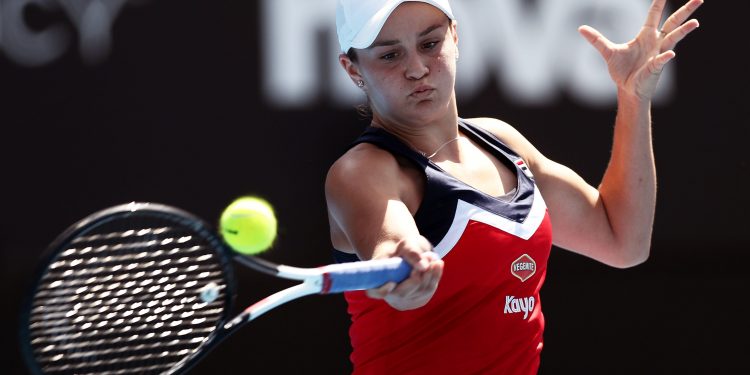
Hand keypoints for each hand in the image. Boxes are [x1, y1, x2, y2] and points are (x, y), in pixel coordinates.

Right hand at [366, 235, 443, 310]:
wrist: (408, 256)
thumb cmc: (401, 250)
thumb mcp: (404, 245)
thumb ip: (412, 253)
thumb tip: (423, 266)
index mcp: (376, 281)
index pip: (374, 292)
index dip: (381, 291)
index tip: (391, 283)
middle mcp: (389, 295)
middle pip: (403, 293)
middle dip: (417, 277)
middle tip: (427, 257)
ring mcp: (404, 301)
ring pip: (419, 292)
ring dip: (430, 274)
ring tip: (433, 257)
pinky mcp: (418, 300)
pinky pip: (429, 291)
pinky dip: (435, 277)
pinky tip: (438, 264)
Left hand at [578, 0, 702, 100]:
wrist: (626, 90)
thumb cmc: (622, 70)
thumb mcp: (608, 52)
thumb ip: (597, 39)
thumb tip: (580, 28)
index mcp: (646, 36)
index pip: (654, 15)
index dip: (659, 3)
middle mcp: (656, 42)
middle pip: (673, 22)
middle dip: (685, 11)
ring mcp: (658, 54)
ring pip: (673, 39)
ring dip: (683, 31)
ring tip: (695, 23)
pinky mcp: (656, 67)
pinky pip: (662, 61)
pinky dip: (665, 57)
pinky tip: (669, 55)